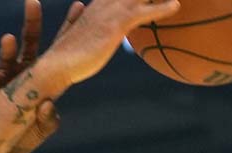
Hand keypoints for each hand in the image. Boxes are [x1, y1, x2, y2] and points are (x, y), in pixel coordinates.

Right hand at [0, 0, 79, 148]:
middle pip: (31, 41)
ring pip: (8, 54)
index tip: (79, 6)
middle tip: (33, 3)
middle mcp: (26, 70)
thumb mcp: (43, 128)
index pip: (59, 48)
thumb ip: (48, 118)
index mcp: (44, 76)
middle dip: (32, 22)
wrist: (3, 146)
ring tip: (8, 39)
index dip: (69, 28)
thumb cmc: (27, 135)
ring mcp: (6, 75)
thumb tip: (47, 105)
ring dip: (7, 47)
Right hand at [36, 0, 181, 86]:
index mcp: (97, 4)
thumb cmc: (64, 55)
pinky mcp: (114, 26)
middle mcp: (104, 3)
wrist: (55, 67)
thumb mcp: (72, 30)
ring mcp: (110, 12)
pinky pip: (143, 12)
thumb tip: (78, 4)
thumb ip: (77, 17)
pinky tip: (176, 6)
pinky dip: (161, 8)